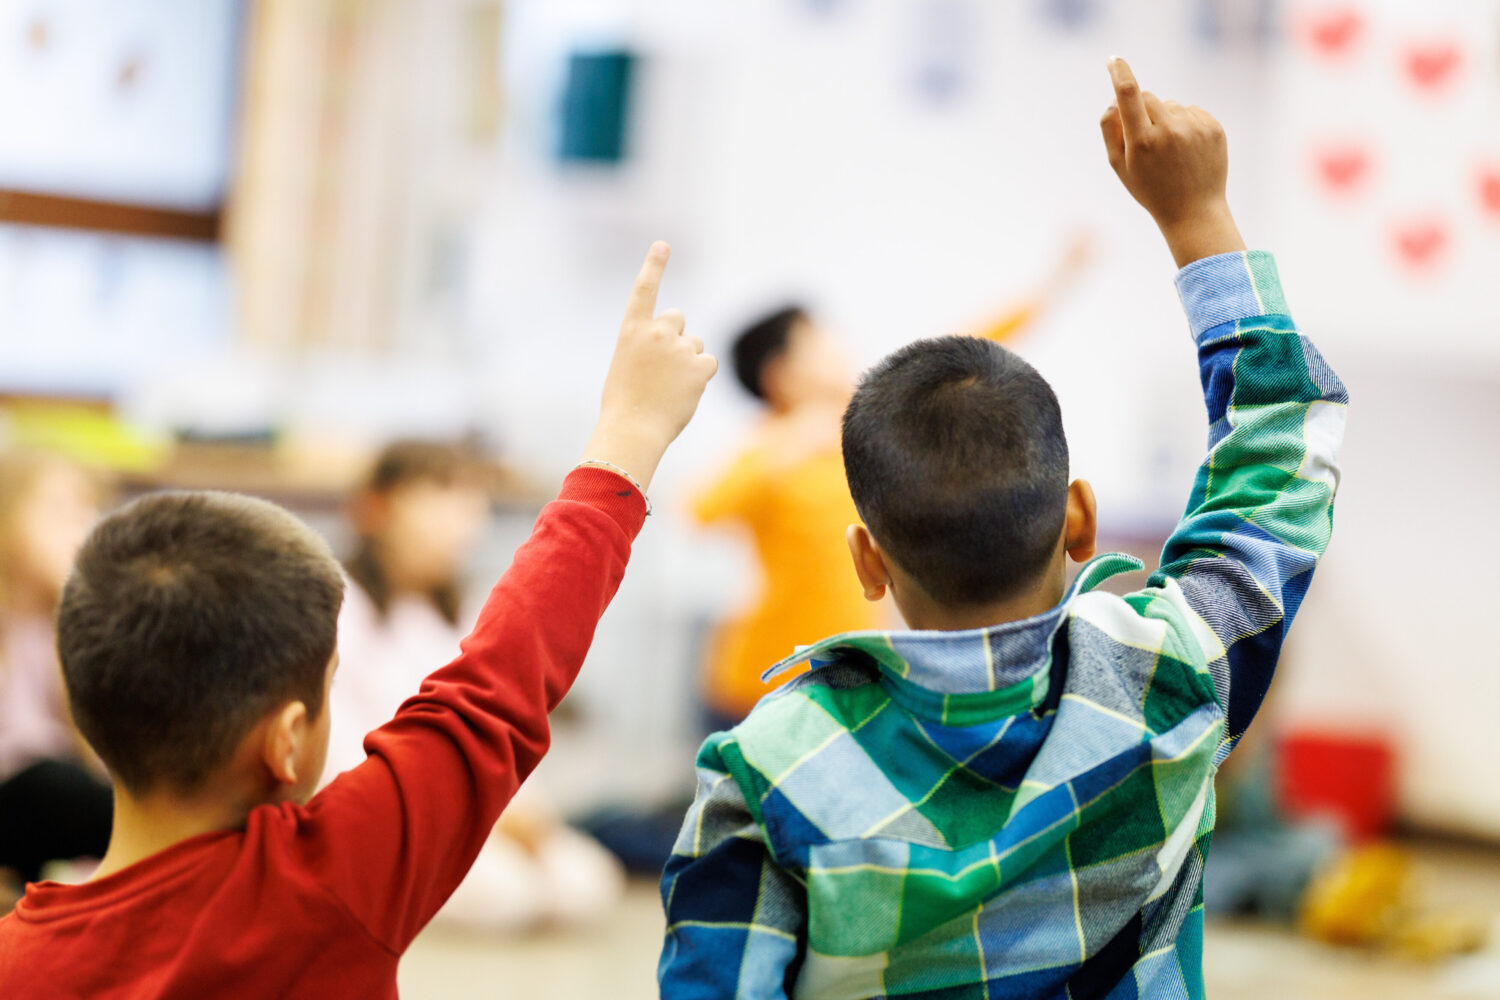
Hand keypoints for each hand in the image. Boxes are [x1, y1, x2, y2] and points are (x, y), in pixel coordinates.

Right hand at [583, 242, 717, 489]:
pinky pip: (708, 363)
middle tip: (664, 366)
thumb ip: (646, 349)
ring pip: (695, 344)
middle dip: (677, 335)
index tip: (663, 245)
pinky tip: (685, 392)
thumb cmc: (624, 405)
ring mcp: (679, 347)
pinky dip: (701, 377)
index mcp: (631, 331)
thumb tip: (675, 351)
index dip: (654, 265)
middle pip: (678, 318)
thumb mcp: (626, 367)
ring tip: (670, 387)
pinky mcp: (699, 365)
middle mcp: (656, 332)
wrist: (633, 429)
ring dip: (688, 361)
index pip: (644, 290)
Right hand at [1100, 57, 1246, 267]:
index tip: (1113, 60)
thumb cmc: (1150, 190)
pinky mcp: (1214, 127)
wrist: (1194, 211)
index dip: (1119, 73)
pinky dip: (1185, 123)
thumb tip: (1114, 101)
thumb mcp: (1120, 167)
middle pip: (1149, 97)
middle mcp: (1169, 131)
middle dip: (1143, 111)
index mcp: (1142, 142)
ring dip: (1166, 119)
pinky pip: (1191, 110)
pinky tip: (1186, 149)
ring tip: (1170, 151)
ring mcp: (1195, 128)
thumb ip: (1110, 131)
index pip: (1128, 94)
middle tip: (1145, 140)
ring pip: (1171, 105)